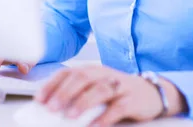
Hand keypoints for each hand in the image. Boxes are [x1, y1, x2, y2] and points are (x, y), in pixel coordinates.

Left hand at [36, 65, 185, 126]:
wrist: (153, 93)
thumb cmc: (119, 93)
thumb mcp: (98, 89)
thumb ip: (79, 95)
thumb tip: (52, 110)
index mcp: (94, 70)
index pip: (70, 72)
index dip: (53, 84)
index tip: (39, 99)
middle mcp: (106, 74)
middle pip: (83, 78)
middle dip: (65, 92)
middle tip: (51, 108)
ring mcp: (120, 86)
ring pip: (100, 90)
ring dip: (82, 103)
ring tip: (69, 117)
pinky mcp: (133, 100)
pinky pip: (118, 107)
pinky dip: (104, 117)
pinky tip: (94, 126)